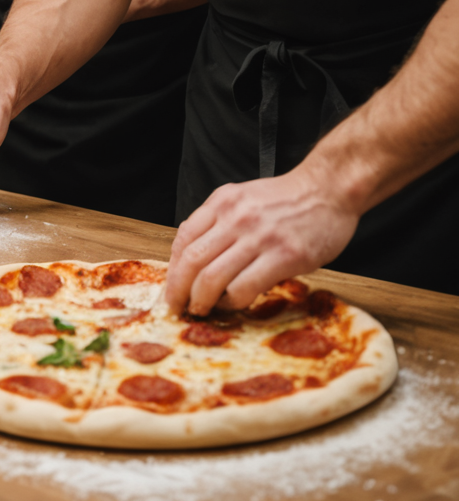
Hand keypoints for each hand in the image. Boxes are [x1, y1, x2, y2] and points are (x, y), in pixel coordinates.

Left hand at [165, 167, 359, 315]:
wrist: (328, 190)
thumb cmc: (288, 200)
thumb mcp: (244, 199)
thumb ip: (221, 221)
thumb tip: (197, 255)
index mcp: (222, 202)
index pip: (184, 237)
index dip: (172, 267)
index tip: (172, 285)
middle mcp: (234, 217)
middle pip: (192, 259)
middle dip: (178, 289)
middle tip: (176, 306)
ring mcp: (258, 237)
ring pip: (212, 276)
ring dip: (201, 299)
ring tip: (201, 310)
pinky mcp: (284, 256)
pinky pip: (245, 286)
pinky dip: (233, 302)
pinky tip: (233, 305)